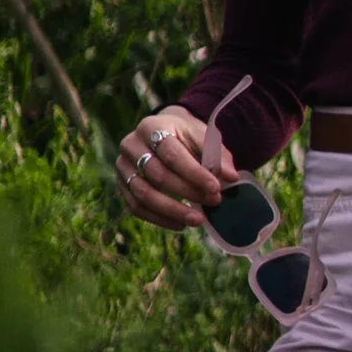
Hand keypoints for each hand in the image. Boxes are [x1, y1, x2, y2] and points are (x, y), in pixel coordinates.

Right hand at [116, 104, 235, 228]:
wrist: (163, 133)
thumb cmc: (186, 136)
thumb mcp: (203, 137)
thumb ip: (217, 155)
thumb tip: (231, 178)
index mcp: (152, 127)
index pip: (172, 154)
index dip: (194, 173)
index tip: (215, 189)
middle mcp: (131, 145)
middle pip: (157, 175)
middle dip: (187, 192)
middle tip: (213, 202)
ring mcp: (123, 166)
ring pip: (143, 194)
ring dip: (172, 211)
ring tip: (198, 220)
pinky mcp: (121, 184)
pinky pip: (136, 207)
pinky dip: (159, 219)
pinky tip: (180, 224)